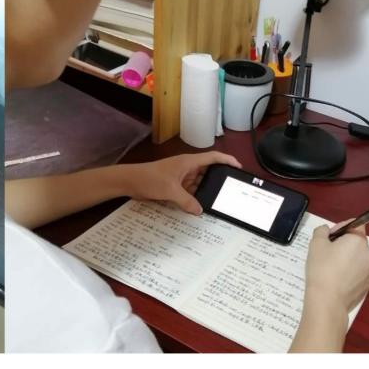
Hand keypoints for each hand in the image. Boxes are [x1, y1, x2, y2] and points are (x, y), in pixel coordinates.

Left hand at [125, 152, 241, 214]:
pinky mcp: (174, 186)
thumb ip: (187, 201)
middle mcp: (187, 168)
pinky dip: (194, 198)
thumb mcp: (170, 191)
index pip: (213, 158)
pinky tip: (199, 208)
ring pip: (198, 184)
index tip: (239, 167)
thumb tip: (200, 211)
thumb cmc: (149, 179)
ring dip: (205, 192)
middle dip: (218, 180)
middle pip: (208, 172)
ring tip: (218, 202)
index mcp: (189, 162)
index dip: (227, 160)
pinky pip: (189, 192)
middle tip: (231, 191)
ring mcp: (180, 177)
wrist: (129, 182)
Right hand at [303, 223, 368, 314]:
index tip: (328, 238)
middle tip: (326, 253)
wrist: (328, 300)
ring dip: (347, 258)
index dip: (340, 227)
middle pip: (357, 242)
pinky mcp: (368, 284)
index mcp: (358, 240)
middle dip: (343, 244)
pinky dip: (349, 272)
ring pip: (358, 258)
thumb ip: (322, 231)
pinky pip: (358, 272)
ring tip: (330, 268)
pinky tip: (336, 280)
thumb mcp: (316, 244)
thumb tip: (326, 230)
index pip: (355, 224)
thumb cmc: (321, 268)